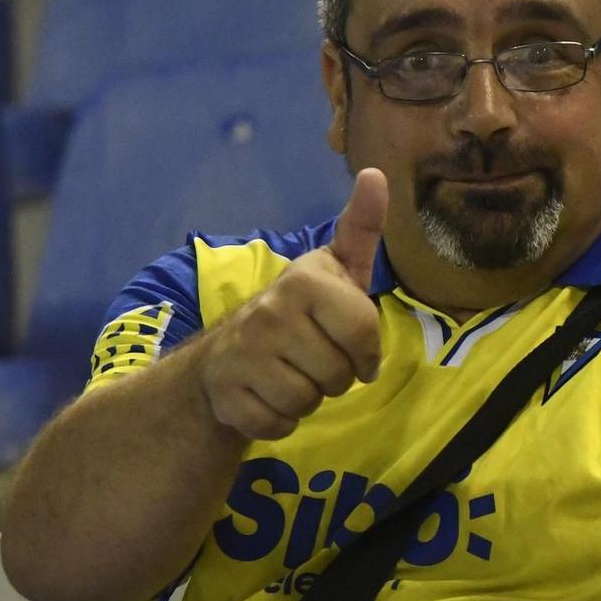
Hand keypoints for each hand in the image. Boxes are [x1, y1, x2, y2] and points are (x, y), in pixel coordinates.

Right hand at [197, 168, 388, 439]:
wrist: (228, 353)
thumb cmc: (302, 312)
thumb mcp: (336, 270)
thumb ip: (360, 227)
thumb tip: (375, 174)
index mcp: (304, 281)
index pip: (363, 336)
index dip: (365, 351)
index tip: (350, 344)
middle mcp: (269, 312)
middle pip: (339, 375)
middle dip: (336, 377)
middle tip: (314, 359)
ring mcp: (241, 354)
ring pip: (308, 402)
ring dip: (307, 399)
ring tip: (290, 374)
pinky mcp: (225, 395)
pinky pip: (278, 425)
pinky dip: (280, 420)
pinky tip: (267, 395)